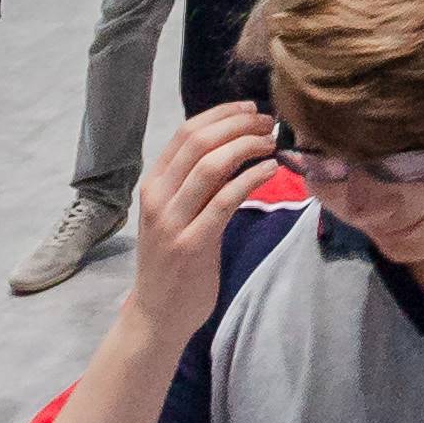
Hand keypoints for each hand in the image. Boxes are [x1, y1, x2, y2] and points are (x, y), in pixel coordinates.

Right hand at [130, 102, 283, 339]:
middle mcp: (157, 197)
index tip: (250, 109)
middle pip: (198, 142)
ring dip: (246, 147)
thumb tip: (234, 144)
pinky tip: (269, 171)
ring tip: (271, 143)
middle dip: (238, 125)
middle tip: (268, 124)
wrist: (157, 313)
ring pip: (210, 166)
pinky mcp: (191, 245)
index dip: (221, 114)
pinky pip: (223, 201)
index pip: (185, 133)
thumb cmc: (173, 260)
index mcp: (152, 184)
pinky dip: (249, 180)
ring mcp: (172, 222)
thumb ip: (196, 182)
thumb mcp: (177, 213)